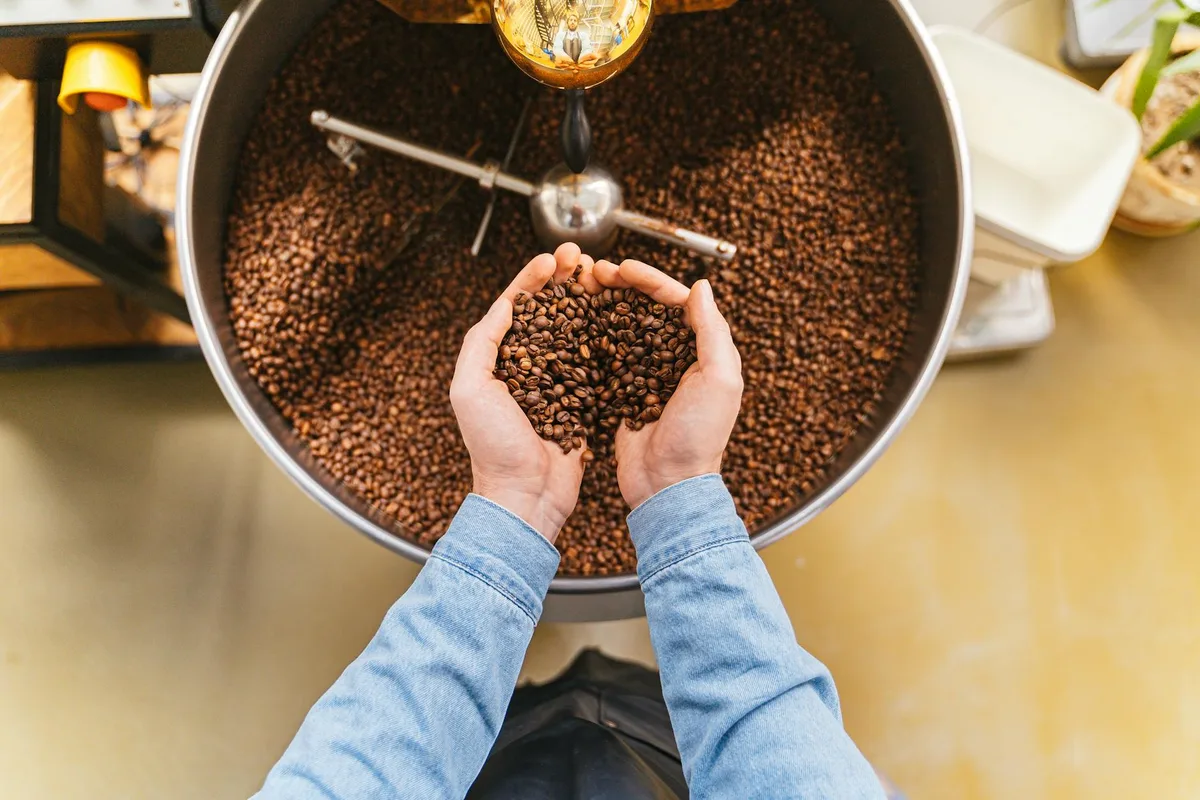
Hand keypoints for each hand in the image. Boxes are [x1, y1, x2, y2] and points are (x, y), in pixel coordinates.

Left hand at [450, 244, 592, 542]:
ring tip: (600, 275)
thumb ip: (482, 343)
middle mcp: (527, 366)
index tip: (552, 258)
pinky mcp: (582, 398)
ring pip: (573, 328)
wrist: (525, 495)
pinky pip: (594, 359)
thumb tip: (506, 306)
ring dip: (586, 298)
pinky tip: (616, 314)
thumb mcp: (470, 388)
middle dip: (563, 279)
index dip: (533, 279)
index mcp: (497, 360)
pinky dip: (604, 334)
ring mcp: (556, 380)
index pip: (516, 307)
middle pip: (548, 310)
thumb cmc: (493, 447)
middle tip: (580, 255)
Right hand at [592, 259, 743, 509]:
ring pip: (625, 326)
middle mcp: (676, 357)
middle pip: (647, 308)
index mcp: (704, 351)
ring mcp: (648, 373)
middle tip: (595, 272)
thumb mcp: (719, 381)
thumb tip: (702, 287)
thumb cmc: (699, 437)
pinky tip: (576, 321)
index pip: (677, 301)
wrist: (668, 484)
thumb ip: (713, 332)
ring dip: (604, 304)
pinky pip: (609, 354)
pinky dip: (594, 335)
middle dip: (622, 285)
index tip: (623, 267)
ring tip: (581, 288)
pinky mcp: (624, 390)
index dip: (650, 279)